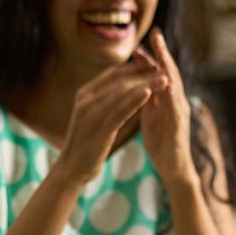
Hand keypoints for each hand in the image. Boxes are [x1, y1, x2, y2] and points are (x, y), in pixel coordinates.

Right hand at [57, 54, 167, 188]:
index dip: (136, 67)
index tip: (155, 65)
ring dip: (146, 84)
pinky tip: (149, 94)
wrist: (71, 168)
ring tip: (164, 79)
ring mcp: (90, 114)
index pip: (114, 73)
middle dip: (144, 73)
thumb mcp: (92, 115)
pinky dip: (135, 100)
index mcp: (84, 94)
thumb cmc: (86, 143)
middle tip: (164, 69)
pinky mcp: (98, 129)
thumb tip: (123, 86)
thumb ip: (103, 99)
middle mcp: (86, 100)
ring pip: (122, 93)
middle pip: (120, 80)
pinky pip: (119, 111)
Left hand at [137, 30, 196, 187]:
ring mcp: (181, 113)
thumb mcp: (151, 116)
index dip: (149, 59)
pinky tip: (167, 85)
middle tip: (156, 35)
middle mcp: (177, 102)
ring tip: (162, 53)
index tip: (138, 43)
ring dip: (169, 69)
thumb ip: (148, 99)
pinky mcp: (180, 128)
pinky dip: (172, 96)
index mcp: (166, 100)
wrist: (173, 169)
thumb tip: (139, 83)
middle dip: (162, 54)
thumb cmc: (162, 143)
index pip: (157, 74)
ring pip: (175, 87)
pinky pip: (176, 109)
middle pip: (169, 73)